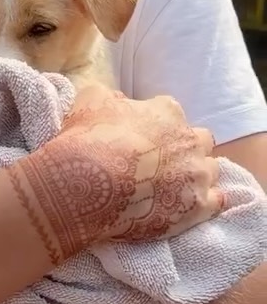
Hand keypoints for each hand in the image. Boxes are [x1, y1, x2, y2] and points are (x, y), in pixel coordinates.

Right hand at [11, 84, 221, 262]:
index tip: (140, 139)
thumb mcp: (91, 99)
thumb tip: (117, 101)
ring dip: (194, 175)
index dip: (155, 127)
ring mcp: (197, 174)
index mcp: (167, 111)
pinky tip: (185, 205)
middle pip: (198, 141)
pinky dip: (204, 202)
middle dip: (183, 149)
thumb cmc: (87, 140)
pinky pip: (215, 201)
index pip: (170, 113)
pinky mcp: (197, 206)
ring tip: (169, 188)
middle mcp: (190, 140)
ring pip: (209, 170)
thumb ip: (111, 97)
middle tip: (158, 162)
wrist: (86, 186)